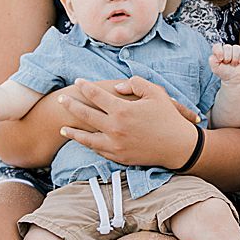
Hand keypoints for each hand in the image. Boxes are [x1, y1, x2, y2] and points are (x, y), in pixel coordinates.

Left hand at [58, 76, 199, 166]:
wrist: (179, 147)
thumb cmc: (168, 118)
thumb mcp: (156, 93)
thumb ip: (135, 84)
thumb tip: (116, 88)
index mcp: (122, 110)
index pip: (96, 95)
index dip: (85, 87)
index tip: (77, 82)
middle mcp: (114, 128)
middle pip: (85, 115)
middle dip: (71, 106)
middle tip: (61, 100)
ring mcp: (115, 145)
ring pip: (86, 138)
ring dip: (73, 133)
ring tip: (62, 129)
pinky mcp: (119, 157)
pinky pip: (99, 150)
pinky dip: (88, 145)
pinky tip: (84, 142)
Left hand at [209, 43, 239, 84]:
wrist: (235, 79)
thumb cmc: (225, 72)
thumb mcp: (215, 69)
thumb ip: (212, 60)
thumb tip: (217, 55)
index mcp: (219, 51)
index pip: (217, 46)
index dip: (219, 52)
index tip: (220, 60)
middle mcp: (227, 49)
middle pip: (227, 47)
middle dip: (228, 58)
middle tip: (228, 64)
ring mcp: (236, 49)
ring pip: (236, 48)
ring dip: (235, 59)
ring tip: (234, 64)